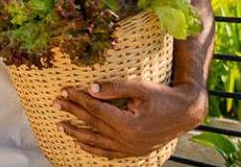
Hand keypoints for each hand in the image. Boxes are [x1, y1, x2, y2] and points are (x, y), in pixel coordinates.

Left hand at [55, 80, 207, 158]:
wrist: (186, 113)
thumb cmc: (163, 96)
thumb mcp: (139, 87)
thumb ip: (114, 88)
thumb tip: (90, 89)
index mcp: (128, 123)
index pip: (95, 109)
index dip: (78, 99)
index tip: (64, 90)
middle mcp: (128, 139)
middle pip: (92, 124)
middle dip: (72, 112)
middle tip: (55, 103)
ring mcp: (131, 148)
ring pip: (96, 142)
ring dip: (76, 133)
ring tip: (60, 125)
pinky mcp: (135, 152)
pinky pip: (108, 153)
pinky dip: (93, 149)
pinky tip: (80, 144)